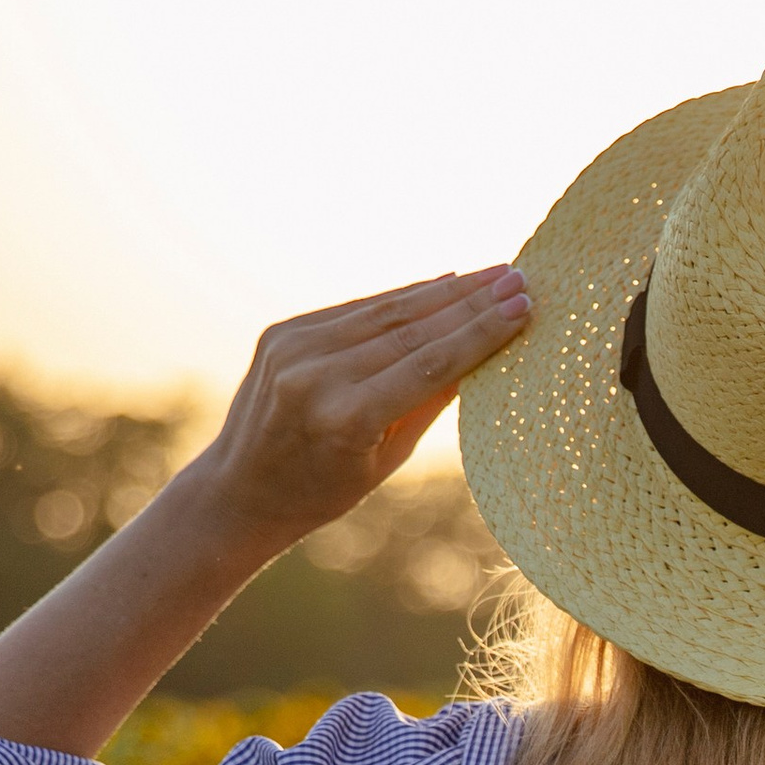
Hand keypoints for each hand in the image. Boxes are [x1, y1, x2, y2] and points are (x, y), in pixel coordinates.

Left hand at [191, 264, 531, 551]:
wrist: (240, 490)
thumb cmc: (325, 490)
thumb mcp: (387, 460)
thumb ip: (430, 403)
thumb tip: (482, 351)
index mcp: (345, 418)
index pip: (429, 364)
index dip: (480, 332)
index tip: (524, 306)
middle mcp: (315, 375)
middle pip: (411, 328)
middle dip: (471, 301)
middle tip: (521, 278)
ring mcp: (293, 348)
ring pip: (385, 311)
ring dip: (445, 291)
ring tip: (493, 274)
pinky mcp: (283, 332)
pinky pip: (357, 310)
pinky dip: (403, 298)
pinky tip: (443, 284)